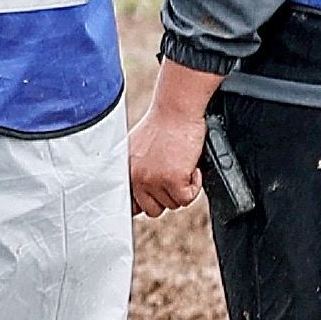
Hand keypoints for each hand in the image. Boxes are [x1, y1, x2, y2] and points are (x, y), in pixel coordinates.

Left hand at [125, 63, 218, 217]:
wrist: (176, 110)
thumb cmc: (162, 124)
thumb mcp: (137, 149)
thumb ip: (136, 171)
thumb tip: (136, 201)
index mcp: (125, 170)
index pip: (129, 204)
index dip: (143, 205)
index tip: (151, 203)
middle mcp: (135, 177)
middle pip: (153, 209)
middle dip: (167, 195)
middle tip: (174, 174)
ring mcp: (152, 180)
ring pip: (173, 204)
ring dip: (182, 188)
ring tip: (182, 164)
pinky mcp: (172, 180)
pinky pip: (187, 199)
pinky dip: (195, 185)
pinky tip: (191, 166)